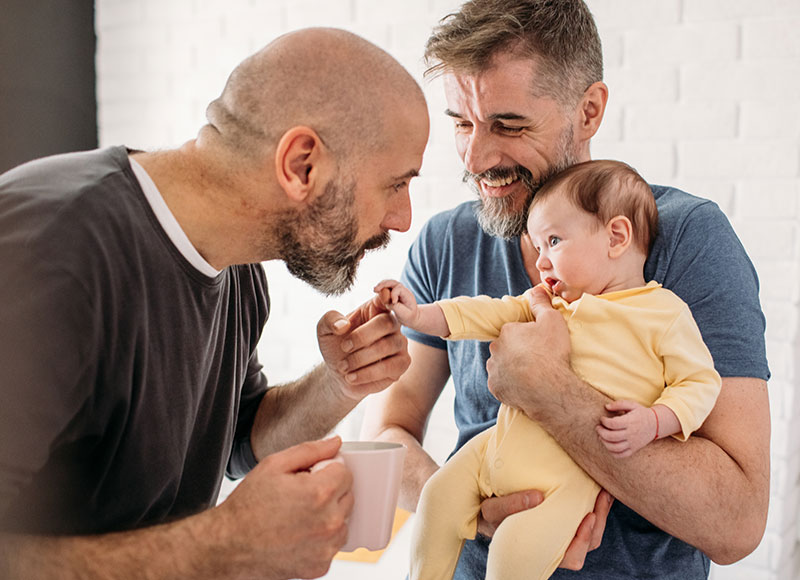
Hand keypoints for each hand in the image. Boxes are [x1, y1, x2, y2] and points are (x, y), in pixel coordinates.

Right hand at [214, 437, 353, 578]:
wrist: (229, 546)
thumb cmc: (248, 506)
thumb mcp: (274, 465)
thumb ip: (310, 450)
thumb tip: (335, 443)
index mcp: (320, 494)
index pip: (345, 472)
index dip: (326, 470)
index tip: (310, 476)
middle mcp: (329, 522)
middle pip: (348, 495)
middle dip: (329, 491)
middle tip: (301, 494)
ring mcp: (326, 547)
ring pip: (343, 520)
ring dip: (329, 515)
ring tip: (299, 515)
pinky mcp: (321, 566)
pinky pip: (333, 544)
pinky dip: (321, 538)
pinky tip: (299, 533)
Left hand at [317, 296, 409, 400]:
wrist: (340, 373)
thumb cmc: (336, 347)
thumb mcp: (325, 331)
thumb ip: (330, 320)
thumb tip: (343, 325)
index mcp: (375, 309)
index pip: (386, 297)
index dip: (388, 294)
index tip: (383, 293)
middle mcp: (392, 324)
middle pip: (386, 323)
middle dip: (361, 337)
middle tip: (344, 348)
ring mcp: (399, 343)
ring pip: (386, 346)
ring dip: (360, 358)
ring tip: (344, 366)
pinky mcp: (401, 364)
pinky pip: (389, 367)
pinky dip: (367, 374)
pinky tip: (352, 377)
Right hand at [373, 279, 419, 325]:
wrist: (411, 317)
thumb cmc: (408, 317)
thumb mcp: (404, 314)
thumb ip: (396, 307)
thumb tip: (388, 301)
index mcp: (407, 295)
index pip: (399, 288)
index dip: (394, 294)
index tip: (393, 302)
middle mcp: (403, 290)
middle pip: (393, 282)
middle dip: (384, 285)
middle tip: (375, 290)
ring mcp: (398, 291)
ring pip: (389, 283)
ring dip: (381, 285)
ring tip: (374, 290)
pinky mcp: (393, 293)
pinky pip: (387, 287)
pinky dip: (381, 288)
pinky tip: (376, 291)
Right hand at [476, 489, 612, 570]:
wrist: (489, 502)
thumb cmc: (492, 512)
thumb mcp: (493, 509)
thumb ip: (510, 505)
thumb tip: (538, 496)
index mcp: (540, 551)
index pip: (571, 557)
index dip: (583, 540)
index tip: (589, 517)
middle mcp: (555, 545)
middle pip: (588, 545)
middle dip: (599, 522)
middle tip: (602, 496)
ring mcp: (562, 532)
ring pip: (592, 532)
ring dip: (602, 512)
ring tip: (604, 490)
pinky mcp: (565, 517)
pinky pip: (587, 517)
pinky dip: (595, 504)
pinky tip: (597, 488)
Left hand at [485, 285, 570, 415]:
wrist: (551, 389)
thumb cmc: (552, 353)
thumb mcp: (552, 321)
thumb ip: (541, 304)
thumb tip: (536, 289)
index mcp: (506, 332)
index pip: (514, 330)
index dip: (527, 337)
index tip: (539, 345)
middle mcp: (495, 349)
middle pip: (506, 347)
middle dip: (517, 351)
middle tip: (536, 359)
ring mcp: (493, 370)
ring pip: (501, 365)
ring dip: (511, 367)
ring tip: (531, 374)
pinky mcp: (496, 388)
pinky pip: (501, 383)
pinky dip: (510, 384)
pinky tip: (524, 386)